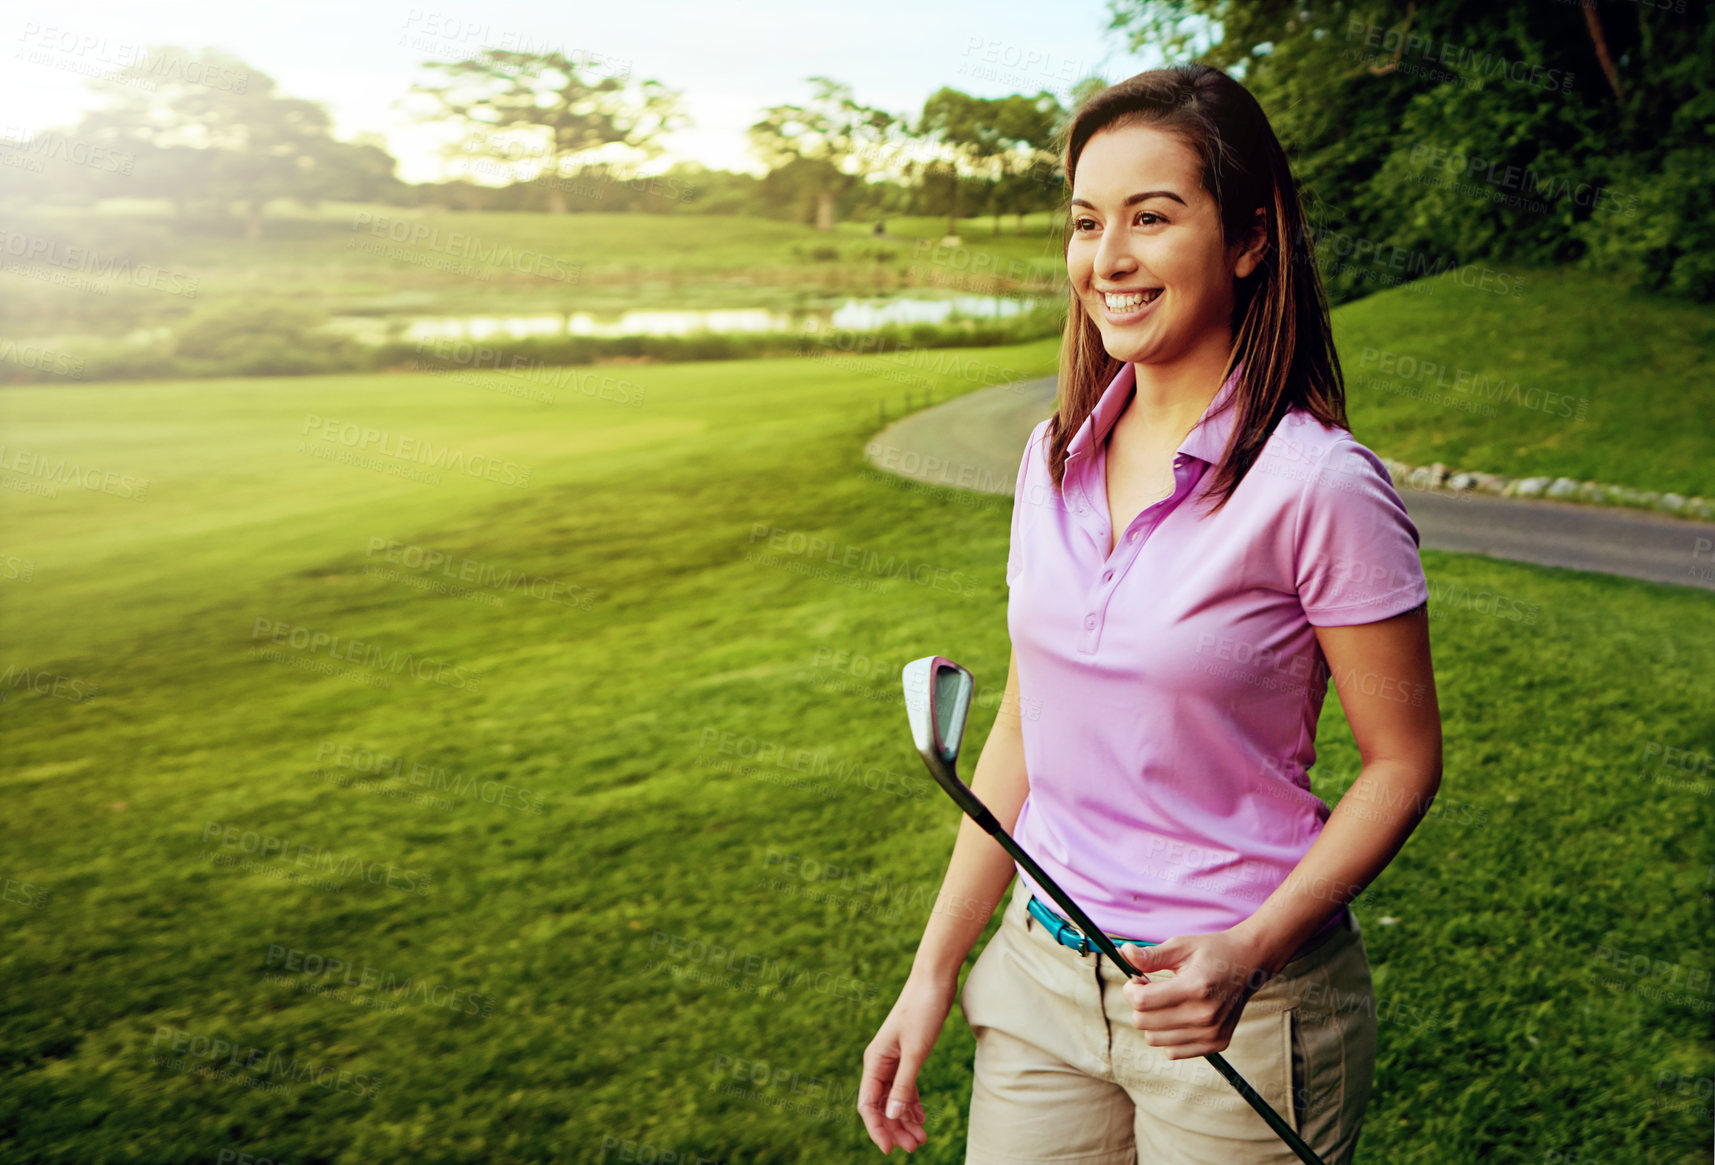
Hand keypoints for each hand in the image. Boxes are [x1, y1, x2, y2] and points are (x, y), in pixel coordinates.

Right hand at [858, 970, 951, 1153]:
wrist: (935, 980)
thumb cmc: (923, 1011)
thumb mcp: (916, 1051)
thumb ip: (904, 1084)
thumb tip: (891, 1115)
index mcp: (874, 1061)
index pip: (868, 1104)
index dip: (877, 1129)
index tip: (890, 1149)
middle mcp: (880, 1063)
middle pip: (882, 1105)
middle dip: (895, 1128)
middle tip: (914, 1147)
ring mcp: (894, 1060)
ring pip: (894, 1099)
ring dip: (905, 1119)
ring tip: (921, 1139)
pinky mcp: (909, 1055)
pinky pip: (906, 1087)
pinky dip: (912, 1104)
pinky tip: (922, 1118)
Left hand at [1118, 930, 1273, 1059]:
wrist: (1248, 964)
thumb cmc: (1211, 952)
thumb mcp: (1180, 946)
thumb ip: (1151, 955)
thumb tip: (1124, 954)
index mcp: (1194, 987)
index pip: (1142, 1001)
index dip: (1130, 989)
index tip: (1137, 979)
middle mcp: (1204, 1015)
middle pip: (1144, 1023)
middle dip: (1138, 1004)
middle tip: (1150, 988)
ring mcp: (1211, 1033)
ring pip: (1154, 1039)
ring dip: (1152, 1021)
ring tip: (1165, 1002)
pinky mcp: (1216, 1043)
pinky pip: (1173, 1051)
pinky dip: (1168, 1036)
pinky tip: (1178, 1016)